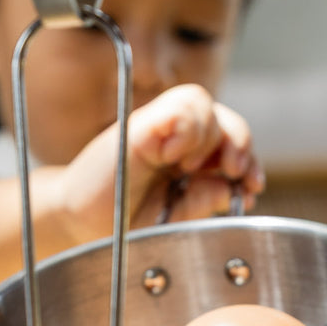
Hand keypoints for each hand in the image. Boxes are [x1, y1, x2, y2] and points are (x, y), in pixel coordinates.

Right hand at [57, 83, 263, 240]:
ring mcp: (158, 128)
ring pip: (204, 103)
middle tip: (230, 171)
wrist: (74, 220)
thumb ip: (201, 203)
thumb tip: (236, 189)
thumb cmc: (120, 222)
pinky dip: (185, 126)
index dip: (250, 161)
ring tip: (184, 165)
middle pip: (226, 121)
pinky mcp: (141, 124)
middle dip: (238, 146)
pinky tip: (169, 153)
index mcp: (192, 164)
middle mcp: (178, 140)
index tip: (252, 186)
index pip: (234, 144)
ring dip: (206, 135)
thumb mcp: (169, 221)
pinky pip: (180, 103)